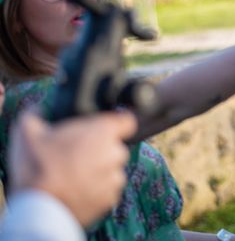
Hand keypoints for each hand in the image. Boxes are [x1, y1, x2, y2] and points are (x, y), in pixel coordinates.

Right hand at [9, 111, 136, 226]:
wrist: (38, 207)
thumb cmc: (36, 164)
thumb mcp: (28, 130)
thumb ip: (38, 113)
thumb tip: (38, 107)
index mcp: (103, 131)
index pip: (127, 121)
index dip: (118, 122)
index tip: (106, 126)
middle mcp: (115, 153)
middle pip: (116, 146)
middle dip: (102, 149)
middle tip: (79, 153)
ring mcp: (114, 177)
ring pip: (113, 170)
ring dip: (100, 170)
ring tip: (76, 175)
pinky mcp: (110, 199)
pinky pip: (108, 190)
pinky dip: (97, 190)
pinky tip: (78, 189)